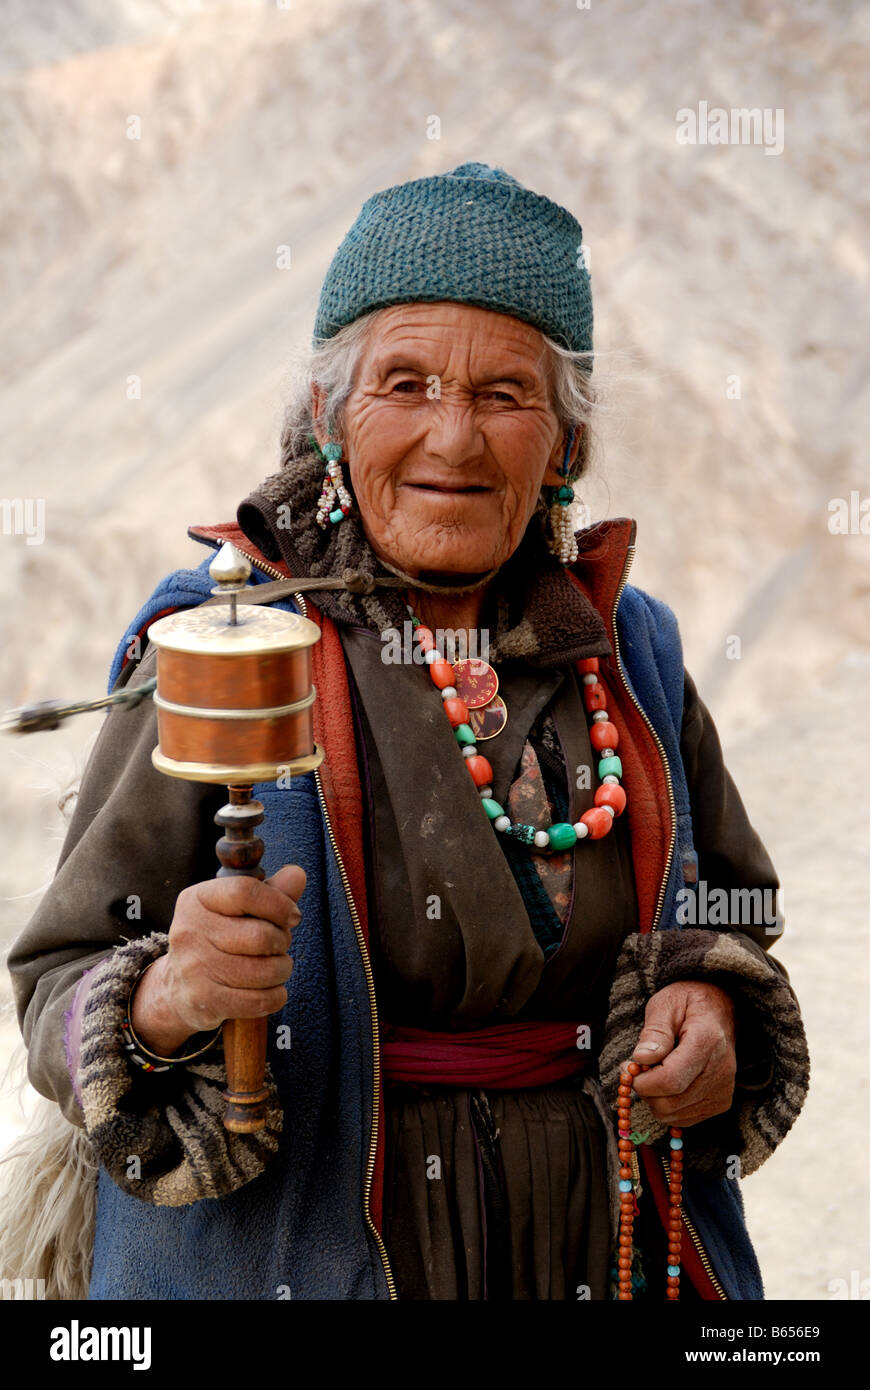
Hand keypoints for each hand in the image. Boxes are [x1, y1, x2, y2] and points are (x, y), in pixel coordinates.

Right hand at [131, 864, 305, 1056]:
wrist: (176, 988)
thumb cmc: (216, 940)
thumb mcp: (236, 909)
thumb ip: (270, 891)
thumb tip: (298, 875)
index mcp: (197, 899)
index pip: (244, 891)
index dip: (279, 904)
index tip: (292, 916)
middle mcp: (190, 931)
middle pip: (261, 935)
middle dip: (282, 942)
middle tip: (279, 945)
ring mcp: (194, 967)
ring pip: (265, 971)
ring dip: (282, 970)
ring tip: (274, 967)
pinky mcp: (205, 1000)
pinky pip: (260, 1001)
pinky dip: (276, 996)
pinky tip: (269, 989)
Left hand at [628, 981, 736, 1126]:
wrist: (719, 1011)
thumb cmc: (689, 1004)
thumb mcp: (666, 1003)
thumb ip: (654, 1031)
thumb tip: (642, 1058)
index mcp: (707, 1041)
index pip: (671, 1079)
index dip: (642, 1081)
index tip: (628, 1067)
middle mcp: (721, 1071)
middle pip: (671, 1102)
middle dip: (645, 1090)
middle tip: (637, 1069)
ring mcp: (724, 1090)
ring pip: (675, 1114)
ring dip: (655, 1099)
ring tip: (654, 1072)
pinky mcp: (721, 1102)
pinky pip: (684, 1119)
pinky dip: (668, 1106)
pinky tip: (667, 1083)